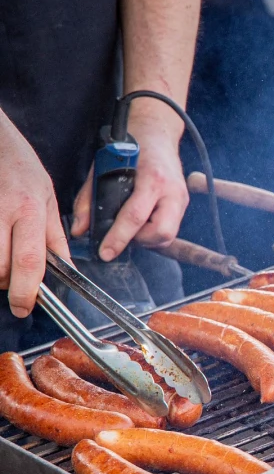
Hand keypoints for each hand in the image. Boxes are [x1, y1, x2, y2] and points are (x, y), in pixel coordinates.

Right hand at [0, 114, 67, 318]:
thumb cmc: (19, 165)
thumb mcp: (48, 196)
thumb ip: (54, 235)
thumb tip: (67, 268)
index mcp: (29, 211)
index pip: (30, 262)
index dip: (27, 292)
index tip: (25, 308)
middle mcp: (2, 213)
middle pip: (0, 269)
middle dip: (7, 283)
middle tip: (14, 280)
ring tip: (5, 257)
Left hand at [71, 105, 188, 260]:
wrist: (157, 133)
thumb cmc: (129, 148)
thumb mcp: (102, 169)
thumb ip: (89, 201)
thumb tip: (80, 230)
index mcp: (152, 179)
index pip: (136, 217)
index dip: (119, 238)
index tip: (105, 252)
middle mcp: (172, 191)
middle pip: (161, 233)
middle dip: (139, 241)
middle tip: (123, 235)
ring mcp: (181, 198)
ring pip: (168, 235)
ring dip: (147, 238)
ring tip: (132, 228)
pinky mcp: (183, 203)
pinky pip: (170, 228)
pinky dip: (153, 232)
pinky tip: (142, 222)